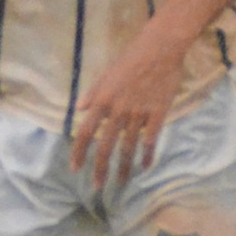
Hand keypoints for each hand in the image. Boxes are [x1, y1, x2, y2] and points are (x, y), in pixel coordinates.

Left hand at [68, 19, 186, 181]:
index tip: (75, 169)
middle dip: (100, 169)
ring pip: (128, 148)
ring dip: (123, 168)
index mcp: (102, 101)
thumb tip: (79, 110)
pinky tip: (145, 166)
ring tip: (120, 182)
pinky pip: (151, 140)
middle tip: (97, 187)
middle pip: (105, 147)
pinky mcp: (158, 114)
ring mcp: (138, 114)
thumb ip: (93, 93)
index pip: (85, 133)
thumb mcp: (105, 74)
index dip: (79, 153)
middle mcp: (118, 111)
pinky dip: (147, 155)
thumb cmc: (131, 58)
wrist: (161, 48)